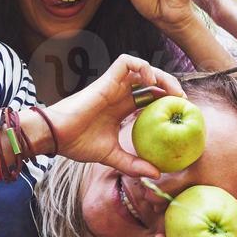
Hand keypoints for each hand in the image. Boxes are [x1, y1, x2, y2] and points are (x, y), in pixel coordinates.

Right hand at [44, 54, 181, 177]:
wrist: (54, 137)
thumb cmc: (77, 144)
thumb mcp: (112, 156)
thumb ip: (133, 164)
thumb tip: (157, 174)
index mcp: (122, 108)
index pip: (151, 96)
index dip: (167, 100)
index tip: (181, 112)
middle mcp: (120, 94)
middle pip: (151, 80)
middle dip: (170, 86)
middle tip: (182, 101)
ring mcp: (113, 85)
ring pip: (142, 68)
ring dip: (160, 74)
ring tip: (171, 91)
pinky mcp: (105, 80)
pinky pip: (126, 62)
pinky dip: (141, 66)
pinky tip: (150, 82)